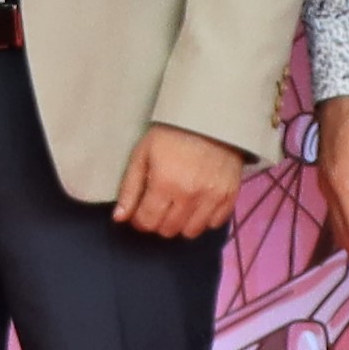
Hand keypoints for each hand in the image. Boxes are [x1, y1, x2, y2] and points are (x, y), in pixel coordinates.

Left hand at [112, 125, 249, 239]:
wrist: (209, 117)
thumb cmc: (171, 133)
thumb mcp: (143, 154)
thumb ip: (129, 188)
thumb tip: (119, 218)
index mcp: (164, 183)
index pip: (147, 222)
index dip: (139, 220)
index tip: (140, 212)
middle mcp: (189, 195)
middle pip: (168, 230)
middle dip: (158, 222)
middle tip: (158, 207)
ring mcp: (212, 197)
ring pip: (191, 232)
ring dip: (180, 224)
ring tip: (177, 206)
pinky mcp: (230, 196)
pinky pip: (215, 224)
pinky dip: (204, 219)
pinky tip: (197, 204)